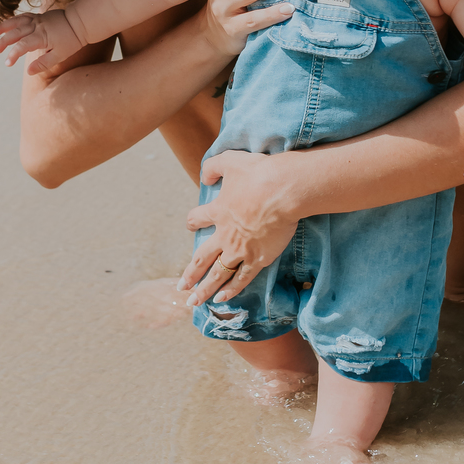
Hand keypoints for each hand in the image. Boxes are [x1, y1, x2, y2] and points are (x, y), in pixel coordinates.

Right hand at [0, 8, 80, 74]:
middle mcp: (37, 26)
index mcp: (42, 36)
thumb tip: (28, 72)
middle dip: (3, 41)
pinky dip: (13, 20)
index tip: (7, 63)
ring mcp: (37, 19)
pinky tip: (6, 25)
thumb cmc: (72, 40)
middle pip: (16, 33)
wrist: (80, 22)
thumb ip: (43, 63)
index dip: (13, 54)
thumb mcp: (60, 55)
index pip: (23, 45)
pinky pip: (22, 16)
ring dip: (3, 27)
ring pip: (16, 22)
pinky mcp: (38, 16)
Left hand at [180, 150, 299, 305]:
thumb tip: (204, 176)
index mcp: (217, 211)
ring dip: (204, 289)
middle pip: (202, 258)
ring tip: (194, 302)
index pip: (197, 219)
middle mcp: (224, 234)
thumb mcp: (230, 161)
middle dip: (190, 274)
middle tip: (181, 288)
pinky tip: (221, 299)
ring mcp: (240, 249)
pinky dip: (231, 289)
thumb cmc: (258, 173)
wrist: (282, 191)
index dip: (193, 222)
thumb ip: (214, 166)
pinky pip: (241, 279)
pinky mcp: (258, 258)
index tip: (190, 225)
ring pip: (218, 274)